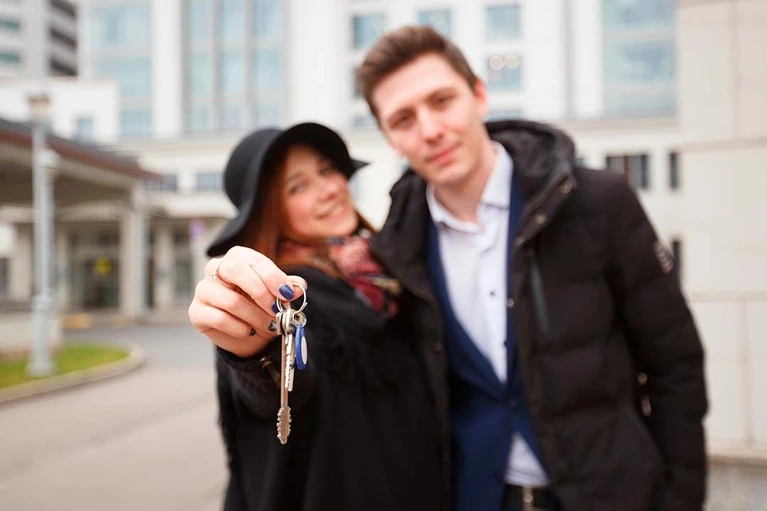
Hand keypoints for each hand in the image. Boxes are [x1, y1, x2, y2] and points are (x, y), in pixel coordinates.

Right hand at [188, 246, 306, 357]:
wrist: (246, 332)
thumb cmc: (261, 306)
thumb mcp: (278, 295)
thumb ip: (288, 288)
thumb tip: (299, 287)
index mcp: (238, 257)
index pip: (254, 260)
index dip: (273, 277)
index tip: (288, 294)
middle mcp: (216, 268)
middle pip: (236, 271)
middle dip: (261, 292)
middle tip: (277, 310)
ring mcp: (203, 289)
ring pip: (231, 301)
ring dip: (256, 317)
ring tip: (270, 326)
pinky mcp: (196, 311)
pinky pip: (220, 319)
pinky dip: (240, 328)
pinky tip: (249, 331)